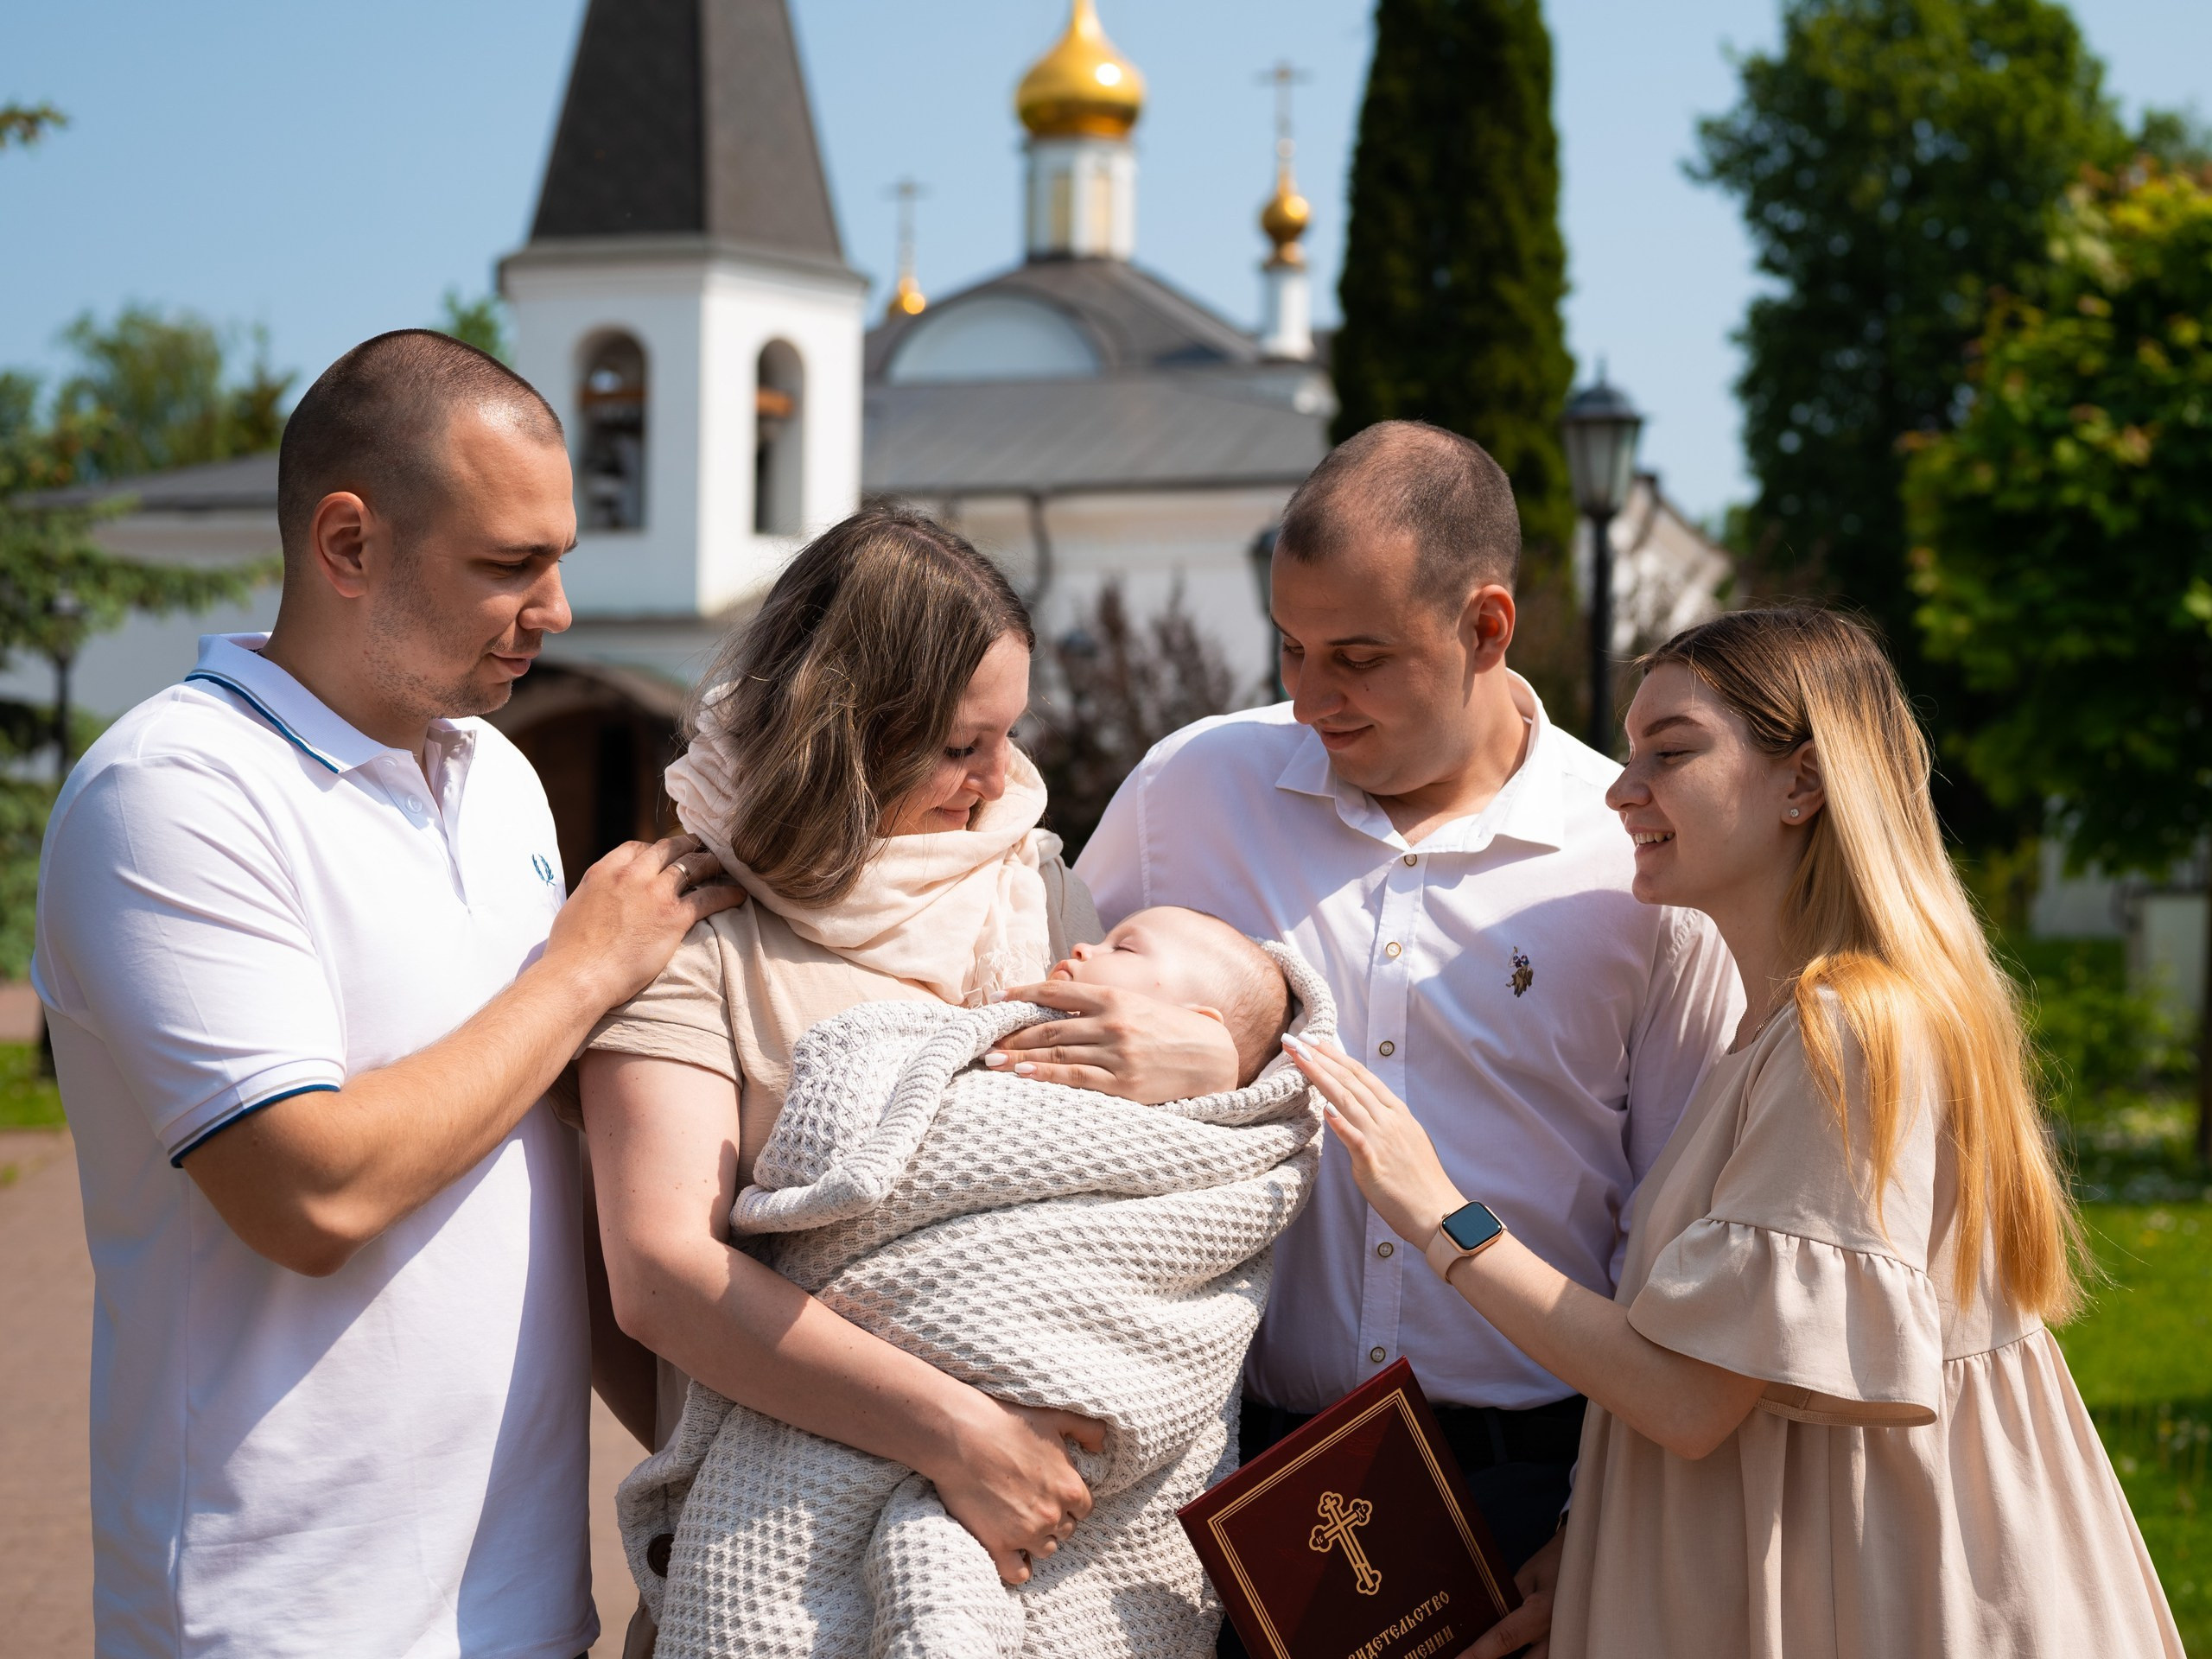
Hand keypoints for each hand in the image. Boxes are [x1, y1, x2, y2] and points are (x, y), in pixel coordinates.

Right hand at [541, 833, 743, 1008]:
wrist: (578, 976)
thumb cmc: (570, 954)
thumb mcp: (576, 909)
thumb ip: (595, 896)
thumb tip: (601, 900)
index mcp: (604, 871)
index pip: (637, 848)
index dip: (655, 850)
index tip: (665, 855)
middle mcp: (631, 875)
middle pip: (668, 849)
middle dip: (688, 846)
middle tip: (703, 848)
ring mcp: (654, 893)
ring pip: (693, 866)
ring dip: (711, 863)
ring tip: (725, 864)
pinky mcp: (674, 916)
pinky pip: (709, 897)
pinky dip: (727, 893)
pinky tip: (739, 894)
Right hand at [927, 1396, 1103, 1584]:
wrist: (962, 1436)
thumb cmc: (1008, 1422)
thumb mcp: (1057, 1417)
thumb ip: (1088, 1429)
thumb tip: (1101, 1444)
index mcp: (1070, 1488)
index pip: (1083, 1510)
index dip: (1068, 1502)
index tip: (1052, 1493)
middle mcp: (1053, 1516)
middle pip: (1065, 1531)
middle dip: (1054, 1520)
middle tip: (1032, 1503)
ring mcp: (1025, 1534)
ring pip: (1046, 1550)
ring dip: (1037, 1540)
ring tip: (1020, 1522)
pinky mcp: (998, 1546)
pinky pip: (1018, 1573)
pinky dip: (1018, 1567)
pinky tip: (1012, 1553)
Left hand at [988, 981, 1240, 1101]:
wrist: (1215, 1058)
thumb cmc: (1175, 1030)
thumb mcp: (1142, 1004)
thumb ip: (1107, 1000)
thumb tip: (1069, 987)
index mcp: (1115, 997)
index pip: (1058, 992)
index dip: (1024, 995)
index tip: (998, 1000)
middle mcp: (1113, 1022)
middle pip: (1049, 1025)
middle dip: (1013, 1034)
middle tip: (985, 1039)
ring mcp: (1117, 1053)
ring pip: (1057, 1051)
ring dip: (1019, 1056)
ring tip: (992, 1060)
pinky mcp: (1123, 1084)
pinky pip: (1075, 1077)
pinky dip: (1045, 1075)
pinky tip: (1023, 1074)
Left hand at [1283, 1035, 1462, 1248]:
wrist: (1439, 1213)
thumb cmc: (1421, 1182)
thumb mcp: (1406, 1140)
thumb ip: (1384, 1123)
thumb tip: (1361, 1113)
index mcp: (1397, 1113)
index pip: (1362, 1077)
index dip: (1338, 1057)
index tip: (1316, 1041)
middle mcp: (1389, 1121)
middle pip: (1351, 1083)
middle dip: (1322, 1058)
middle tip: (1298, 1039)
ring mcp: (1383, 1141)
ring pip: (1349, 1102)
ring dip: (1322, 1078)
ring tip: (1301, 1059)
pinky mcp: (1375, 1165)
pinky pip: (1356, 1141)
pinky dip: (1341, 1124)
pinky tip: (1325, 1109)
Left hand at [1462, 1530, 1561, 1658]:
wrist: (1590, 1561)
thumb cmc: (1555, 1562)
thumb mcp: (1527, 1576)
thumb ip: (1507, 1600)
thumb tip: (1482, 1622)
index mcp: (1542, 1611)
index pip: (1504, 1638)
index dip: (1479, 1653)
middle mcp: (1555, 1635)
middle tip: (1468, 1658)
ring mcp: (1564, 1644)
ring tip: (1490, 1653)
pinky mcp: (1567, 1645)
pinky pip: (1544, 1657)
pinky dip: (1525, 1656)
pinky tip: (1511, 1652)